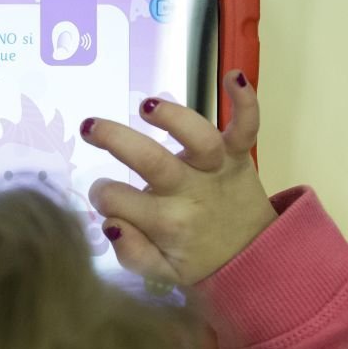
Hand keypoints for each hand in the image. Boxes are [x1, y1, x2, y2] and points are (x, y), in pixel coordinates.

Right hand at [82, 71, 276, 284]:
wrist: (258, 259)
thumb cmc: (198, 259)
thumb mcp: (161, 272)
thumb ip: (132, 253)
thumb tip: (110, 224)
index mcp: (166, 223)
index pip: (119, 202)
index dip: (102, 196)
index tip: (104, 195)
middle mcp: (190, 192)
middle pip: (152, 161)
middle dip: (116, 140)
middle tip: (89, 128)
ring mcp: (217, 170)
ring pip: (198, 138)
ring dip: (173, 117)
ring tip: (146, 107)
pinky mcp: (240, 156)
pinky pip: (246, 126)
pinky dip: (245, 100)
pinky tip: (233, 76)